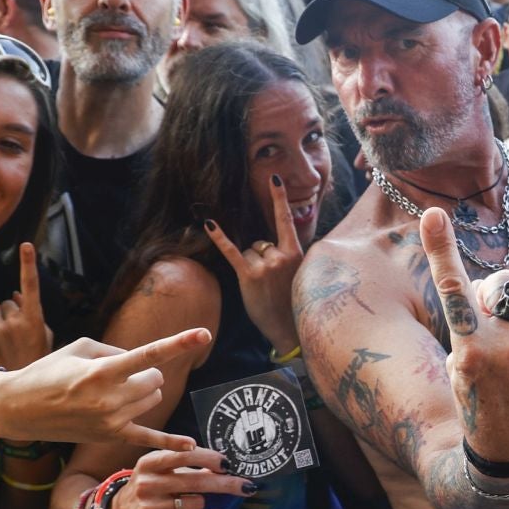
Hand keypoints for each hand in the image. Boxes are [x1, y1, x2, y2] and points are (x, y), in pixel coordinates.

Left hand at [0, 241, 52, 369]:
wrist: (19, 381)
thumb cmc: (36, 356)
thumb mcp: (44, 334)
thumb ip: (31, 311)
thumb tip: (15, 294)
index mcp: (34, 320)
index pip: (30, 286)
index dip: (28, 264)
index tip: (26, 246)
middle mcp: (13, 320)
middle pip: (10, 300)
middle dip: (13, 310)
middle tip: (18, 331)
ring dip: (0, 314)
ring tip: (6, 336)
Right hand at [0, 328, 211, 449]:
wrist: (20, 408)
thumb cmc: (48, 371)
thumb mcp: (79, 348)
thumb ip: (115, 351)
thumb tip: (141, 362)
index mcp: (102, 371)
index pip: (148, 354)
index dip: (178, 343)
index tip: (204, 333)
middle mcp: (110, 398)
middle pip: (155, 379)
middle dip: (145, 372)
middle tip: (121, 372)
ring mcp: (112, 420)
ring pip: (153, 399)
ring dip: (144, 391)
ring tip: (115, 391)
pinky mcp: (110, 435)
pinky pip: (148, 439)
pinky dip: (170, 442)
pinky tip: (191, 446)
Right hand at [99, 446, 252, 508]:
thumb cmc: (149, 486)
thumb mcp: (159, 469)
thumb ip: (184, 463)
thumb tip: (221, 464)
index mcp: (150, 463)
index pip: (183, 456)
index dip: (208, 458)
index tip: (227, 463)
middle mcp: (148, 483)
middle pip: (196, 481)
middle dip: (225, 483)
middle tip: (246, 485)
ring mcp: (150, 507)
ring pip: (195, 503)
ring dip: (203, 503)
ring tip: (192, 503)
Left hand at [203, 175, 305, 353]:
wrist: (291, 329)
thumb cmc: (294, 301)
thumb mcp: (299, 274)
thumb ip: (287, 255)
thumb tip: (266, 244)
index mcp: (296, 253)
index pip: (286, 220)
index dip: (279, 198)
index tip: (273, 179)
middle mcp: (280, 255)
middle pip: (260, 241)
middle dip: (261, 257)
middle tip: (272, 282)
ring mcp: (265, 266)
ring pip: (249, 250)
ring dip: (251, 265)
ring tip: (263, 286)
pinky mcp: (249, 276)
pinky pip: (232, 252)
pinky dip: (220, 239)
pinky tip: (209, 224)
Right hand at [418, 206, 508, 462]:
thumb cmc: (478, 410)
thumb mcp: (459, 371)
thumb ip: (469, 326)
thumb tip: (485, 288)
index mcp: (473, 349)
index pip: (453, 289)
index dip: (440, 250)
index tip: (433, 215)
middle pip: (498, 282)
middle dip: (489, 290)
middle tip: (487, 319)